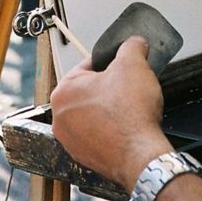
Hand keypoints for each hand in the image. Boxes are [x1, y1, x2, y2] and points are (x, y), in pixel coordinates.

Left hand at [50, 36, 171, 191]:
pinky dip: (112, 128)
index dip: (111, 63)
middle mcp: (61, 118)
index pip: (88, 65)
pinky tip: (127, 126)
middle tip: (129, 87)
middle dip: (110, 86)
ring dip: (110, 108)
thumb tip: (134, 43)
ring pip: (93, 113)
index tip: (124, 67)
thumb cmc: (130, 115)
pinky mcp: (85, 157)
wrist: (140, 155)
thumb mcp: (134, 63)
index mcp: (63, 92)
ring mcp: (71, 141)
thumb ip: (131, 46)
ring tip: (129, 107)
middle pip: (90, 90)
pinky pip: (99, 134)